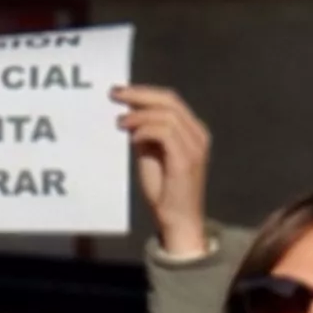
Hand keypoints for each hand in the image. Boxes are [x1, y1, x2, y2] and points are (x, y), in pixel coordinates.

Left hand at [110, 85, 212, 259]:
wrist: (178, 221)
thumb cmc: (164, 192)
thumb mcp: (150, 155)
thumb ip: (144, 134)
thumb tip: (128, 114)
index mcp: (192, 131)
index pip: (170, 100)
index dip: (144, 92)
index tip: (119, 92)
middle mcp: (198, 135)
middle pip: (170, 101)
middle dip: (140, 94)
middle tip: (114, 94)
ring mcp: (195, 146)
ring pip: (167, 114)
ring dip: (139, 115)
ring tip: (120, 123)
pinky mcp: (187, 159)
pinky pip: (165, 133)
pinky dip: (146, 130)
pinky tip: (132, 138)